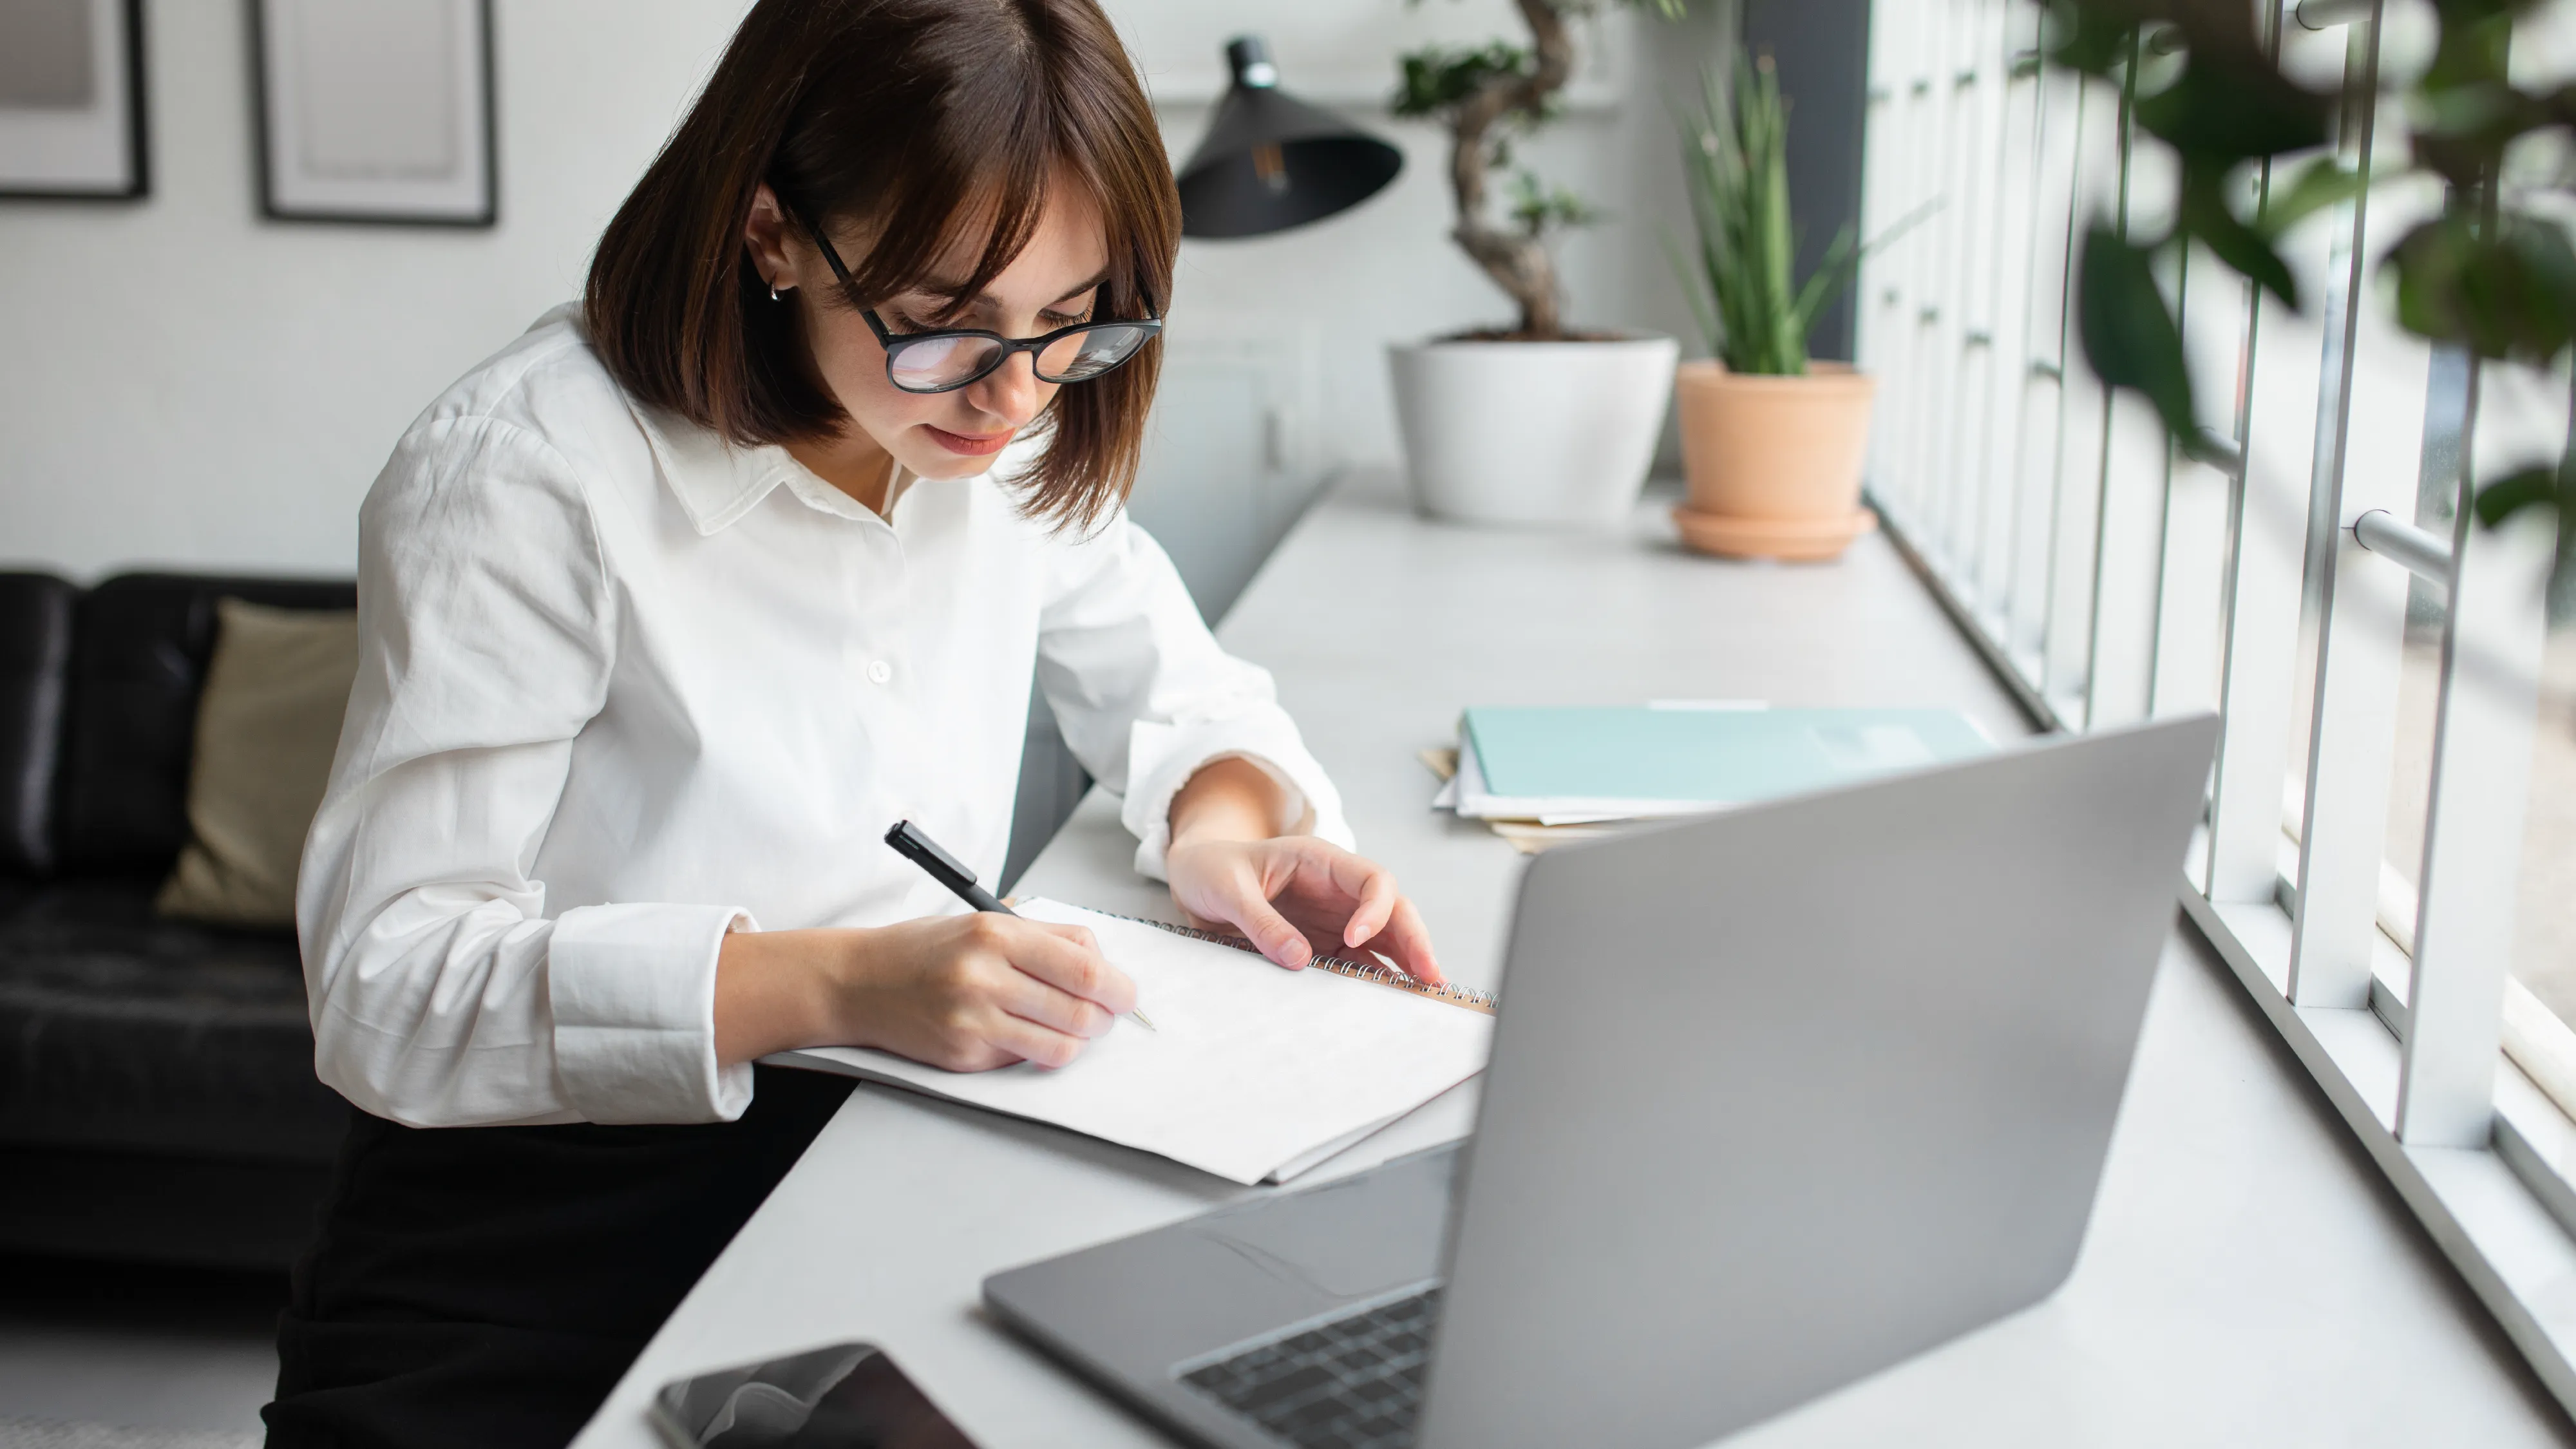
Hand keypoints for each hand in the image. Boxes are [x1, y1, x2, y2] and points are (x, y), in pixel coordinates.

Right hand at [716, 913, 1134, 1071]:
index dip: (1119, 988)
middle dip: (1107, 1019)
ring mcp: (972, 1021)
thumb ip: (1047, 938)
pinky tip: (1020, 1034)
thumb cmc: (925, 949)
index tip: (1126, 994)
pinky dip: (1035, 1051)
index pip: (1086, 969)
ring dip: (1078, 1041)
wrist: (858, 981)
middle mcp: (984, 977)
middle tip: (1108, 1016)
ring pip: (1061, 1046)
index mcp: (996, 934)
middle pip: (1082, 1012)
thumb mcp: (985, 922)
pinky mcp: (962, 1056)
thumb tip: (1104, 963)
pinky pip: (1023, 1061)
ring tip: (1071, 1028)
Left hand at [1164, 835, 1442, 985]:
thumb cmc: (1212, 870)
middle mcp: (1336, 891)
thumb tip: (1299, 959)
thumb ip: (1261, 921)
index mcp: (1320, 862)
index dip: (1375, 908)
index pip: (1371, 879)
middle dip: (1413, 941)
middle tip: (1429, 976)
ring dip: (1403, 964)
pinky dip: (1372, 981)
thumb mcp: (1229, 889)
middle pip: (1392, 910)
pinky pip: (1355, 963)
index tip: (1355, 938)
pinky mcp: (1322, 945)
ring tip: (1421, 996)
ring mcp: (1333, 919)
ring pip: (1383, 939)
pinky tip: (1385, 1002)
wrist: (1195, 880)